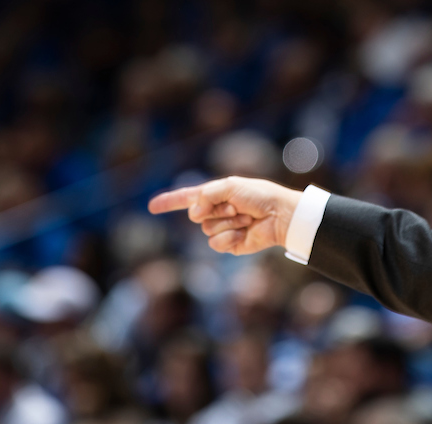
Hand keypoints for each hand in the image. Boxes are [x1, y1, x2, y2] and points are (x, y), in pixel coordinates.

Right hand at [148, 176, 302, 255]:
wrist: (280, 215)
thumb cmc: (259, 196)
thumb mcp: (230, 186)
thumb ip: (206, 195)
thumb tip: (192, 215)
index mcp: (216, 195)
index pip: (187, 198)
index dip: (169, 202)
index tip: (152, 206)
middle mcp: (217, 212)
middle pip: (196, 215)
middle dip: (215, 209)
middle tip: (236, 206)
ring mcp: (223, 228)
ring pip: (207, 230)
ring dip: (227, 222)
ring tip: (245, 217)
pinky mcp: (230, 244)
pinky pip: (217, 243)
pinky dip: (230, 236)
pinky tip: (245, 232)